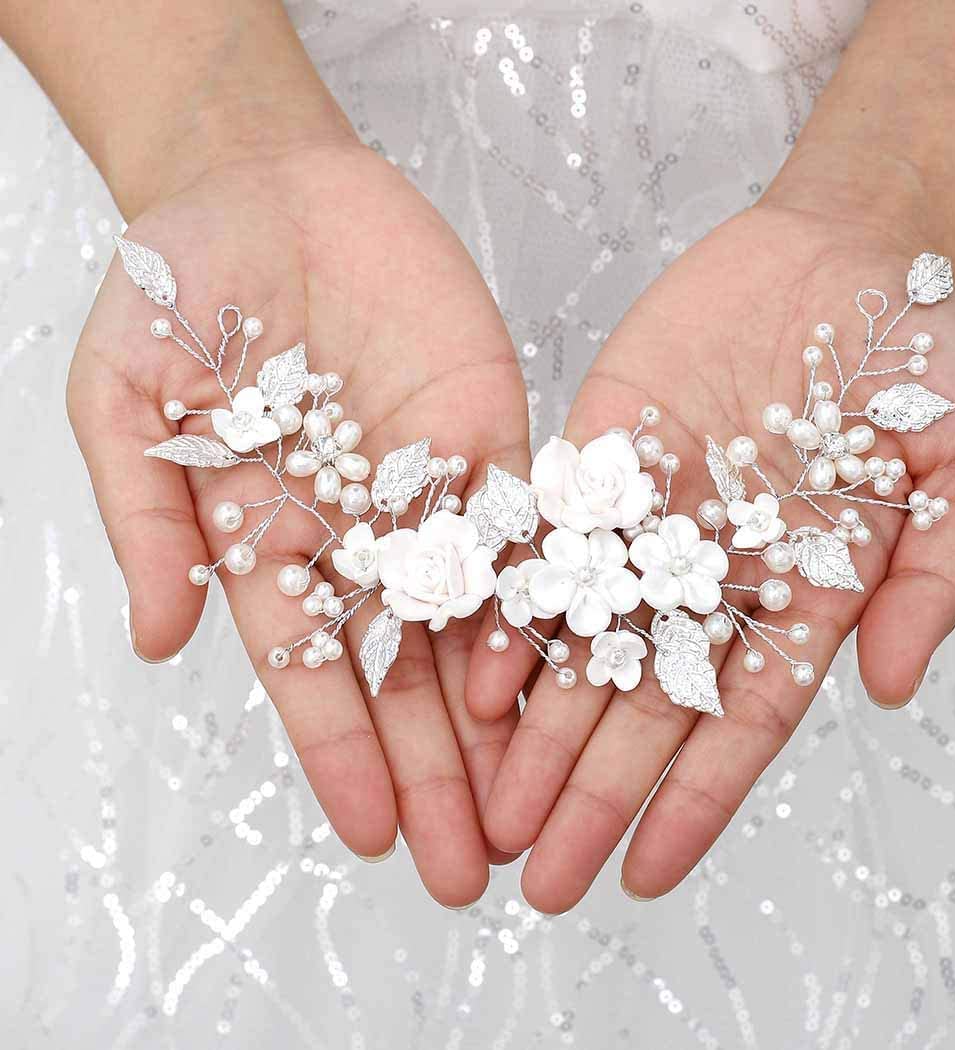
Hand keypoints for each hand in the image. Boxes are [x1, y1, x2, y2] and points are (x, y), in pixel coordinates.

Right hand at [68, 137, 529, 905]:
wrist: (269, 185)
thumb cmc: (180, 283)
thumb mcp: (127, 393)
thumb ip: (146, 514)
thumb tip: (158, 639)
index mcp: (272, 539)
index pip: (313, 670)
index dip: (342, 752)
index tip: (375, 834)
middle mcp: (361, 534)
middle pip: (409, 671)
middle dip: (438, 771)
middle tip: (476, 871)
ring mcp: (433, 490)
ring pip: (479, 622)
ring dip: (505, 719)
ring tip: (538, 808)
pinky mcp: (493, 436)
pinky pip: (530, 529)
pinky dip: (549, 599)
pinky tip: (575, 674)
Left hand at [467, 200, 954, 910]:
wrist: (843, 252)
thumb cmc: (917, 357)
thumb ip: (930, 581)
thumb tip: (895, 690)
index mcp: (797, 597)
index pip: (738, 724)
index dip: (691, 804)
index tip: (641, 878)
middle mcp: (710, 575)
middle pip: (641, 705)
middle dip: (589, 791)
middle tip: (535, 875)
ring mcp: (647, 521)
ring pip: (580, 643)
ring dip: (534, 728)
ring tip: (490, 806)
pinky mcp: (598, 460)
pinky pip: (546, 545)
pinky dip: (512, 610)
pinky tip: (474, 677)